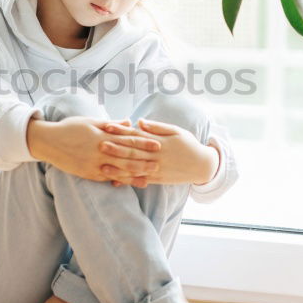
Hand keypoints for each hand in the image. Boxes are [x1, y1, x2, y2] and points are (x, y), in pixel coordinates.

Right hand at [27, 116, 161, 182]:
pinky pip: (107, 178)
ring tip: (149, 176)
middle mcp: (100, 151)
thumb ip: (111, 124)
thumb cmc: (70, 128)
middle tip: (160, 163)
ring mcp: (94, 164)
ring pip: (119, 170)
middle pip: (126, 157)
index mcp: (102, 136)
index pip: (127, 139)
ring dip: (135, 174)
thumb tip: (129, 122)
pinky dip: (120, 181)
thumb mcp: (90, 121)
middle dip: (144, 160)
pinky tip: (130, 183)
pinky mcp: (88, 173)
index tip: (158, 144)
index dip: (144, 142)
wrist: (48, 141)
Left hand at [99, 118, 217, 187]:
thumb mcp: (176, 131)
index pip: (137, 135)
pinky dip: (127, 181)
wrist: (203, 165)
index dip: (121, 131)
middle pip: (133, 151)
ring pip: (134, 168)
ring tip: (102, 165)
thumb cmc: (189, 144)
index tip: (107, 127)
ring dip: (117, 166)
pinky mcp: (157, 179)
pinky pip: (140, 180)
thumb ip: (157, 127)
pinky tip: (115, 181)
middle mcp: (156, 156)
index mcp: (159, 142)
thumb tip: (140, 122)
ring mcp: (157, 169)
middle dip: (115, 148)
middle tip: (99, 144)